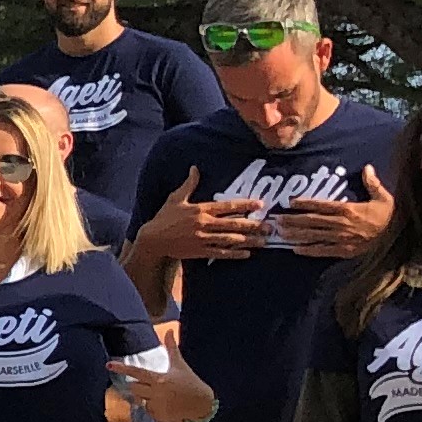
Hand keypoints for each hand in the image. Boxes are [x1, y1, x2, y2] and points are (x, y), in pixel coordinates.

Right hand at [133, 174, 267, 267]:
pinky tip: (246, 254)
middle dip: (253, 225)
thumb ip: (189, 184)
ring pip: (230, 240)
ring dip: (248, 241)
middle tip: (270, 226)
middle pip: (233, 224)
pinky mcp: (199, 251)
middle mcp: (203, 224)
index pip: (227, 206)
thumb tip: (195, 168)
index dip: (244, 205)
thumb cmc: (164, 217)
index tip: (260, 205)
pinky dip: (234, 254)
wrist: (152, 240)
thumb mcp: (175, 198)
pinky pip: (220, 253)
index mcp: (200, 209)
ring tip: (263, 241)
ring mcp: (202, 239)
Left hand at [267, 167, 391, 257]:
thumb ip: (372, 183)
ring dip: (296, 234)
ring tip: (280, 233)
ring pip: (314, 236)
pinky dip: (308, 250)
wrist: (399, 239)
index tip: (290, 201)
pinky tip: (295, 249)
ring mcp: (341, 239)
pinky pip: (323, 250)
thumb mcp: (384, 197)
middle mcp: (341, 224)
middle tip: (276, 219)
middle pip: (312, 221)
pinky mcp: (344, 251)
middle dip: (293, 220)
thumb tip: (367, 167)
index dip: (305, 203)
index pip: (322, 205)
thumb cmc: (390, 217)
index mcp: (349, 210)